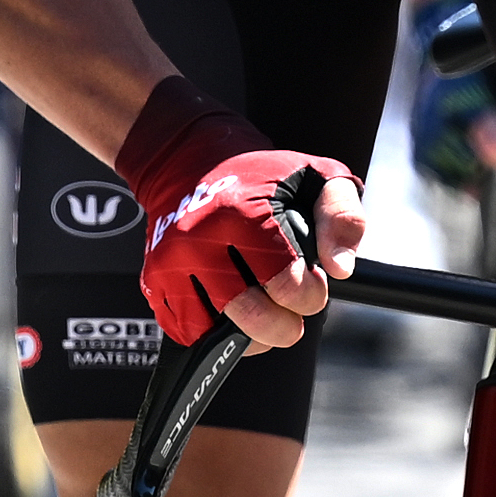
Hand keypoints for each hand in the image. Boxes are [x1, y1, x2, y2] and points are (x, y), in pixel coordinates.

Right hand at [119, 82, 349, 352]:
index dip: (310, 296)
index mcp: (241, 215)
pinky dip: (214, 333)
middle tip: (291, 314)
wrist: (186, 159)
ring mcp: (171, 264)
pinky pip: (186, 330)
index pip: (286, 285)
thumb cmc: (257, 173)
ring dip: (249, 336)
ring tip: (264, 315)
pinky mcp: (154, 280)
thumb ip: (341, 217)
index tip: (311, 285)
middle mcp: (200, 241)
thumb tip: (340, 267)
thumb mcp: (314, 176)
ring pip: (216, 333)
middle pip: (251, 316)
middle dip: (283, 325)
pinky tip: (233, 315)